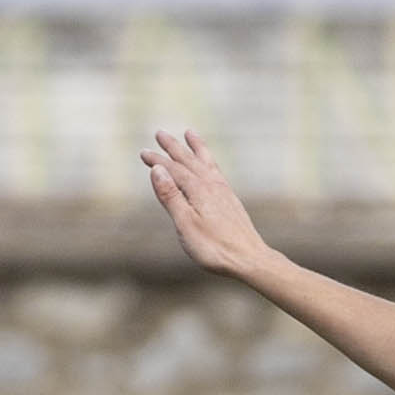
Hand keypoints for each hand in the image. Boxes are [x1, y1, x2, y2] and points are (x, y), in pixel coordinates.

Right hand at [142, 128, 275, 279]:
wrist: (250, 260)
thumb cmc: (215, 247)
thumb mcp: (185, 223)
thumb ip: (170, 196)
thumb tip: (157, 169)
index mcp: (197, 190)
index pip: (173, 170)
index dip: (157, 161)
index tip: (143, 152)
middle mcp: (211, 186)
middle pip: (189, 161)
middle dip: (174, 147)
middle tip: (160, 133)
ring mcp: (224, 192)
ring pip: (206, 163)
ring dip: (196, 148)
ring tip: (190, 134)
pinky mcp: (231, 201)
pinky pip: (217, 173)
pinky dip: (210, 163)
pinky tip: (210, 165)